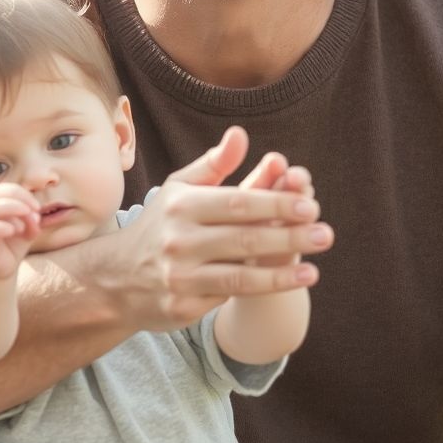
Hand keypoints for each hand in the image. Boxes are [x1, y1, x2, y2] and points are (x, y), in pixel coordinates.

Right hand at [0, 183, 40, 279]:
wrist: (0, 268)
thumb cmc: (12, 244)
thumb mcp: (28, 230)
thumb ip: (33, 221)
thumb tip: (35, 217)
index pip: (5, 189)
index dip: (22, 194)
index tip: (37, 207)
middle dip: (18, 198)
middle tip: (34, 211)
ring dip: (11, 210)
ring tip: (23, 225)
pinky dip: (1, 227)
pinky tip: (13, 231)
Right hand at [107, 126, 332, 330]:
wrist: (116, 278)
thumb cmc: (161, 224)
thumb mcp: (180, 189)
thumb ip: (215, 165)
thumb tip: (241, 134)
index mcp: (182, 206)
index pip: (237, 203)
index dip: (275, 204)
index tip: (309, 204)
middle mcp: (179, 241)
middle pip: (243, 240)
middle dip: (288, 238)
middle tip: (325, 234)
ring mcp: (180, 277)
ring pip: (239, 277)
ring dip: (281, 275)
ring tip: (315, 271)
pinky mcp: (183, 307)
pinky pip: (228, 299)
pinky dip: (261, 291)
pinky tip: (289, 284)